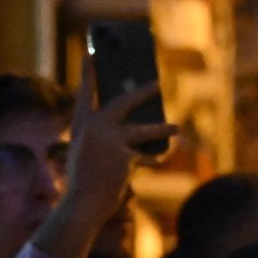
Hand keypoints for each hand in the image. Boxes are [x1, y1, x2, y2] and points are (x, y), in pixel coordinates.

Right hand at [31, 60, 176, 257]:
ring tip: (176, 128)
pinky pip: (146, 156)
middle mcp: (94, 129)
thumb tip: (137, 128)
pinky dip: (152, 161)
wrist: (82, 204)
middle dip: (142, 92)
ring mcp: (110, 141)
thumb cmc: (84, 182)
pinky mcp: (125, 156)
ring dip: (162, 128)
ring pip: (143, 130)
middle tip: (157, 83)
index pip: (85, 93)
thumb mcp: (88, 154)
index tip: (91, 52)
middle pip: (123, 102)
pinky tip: (160, 161)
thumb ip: (105, 138)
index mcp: (80, 126)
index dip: (88, 73)